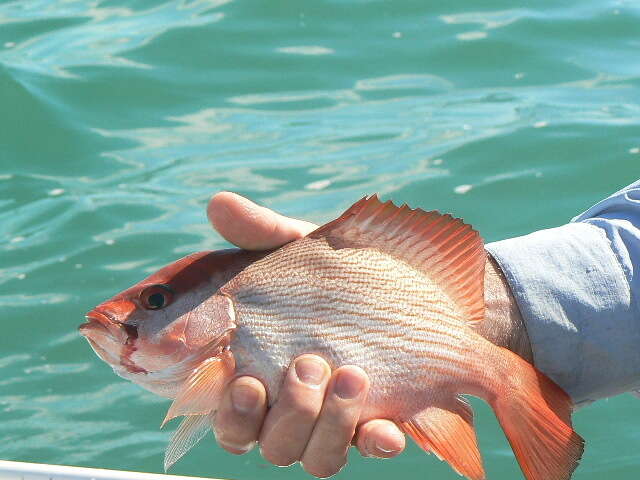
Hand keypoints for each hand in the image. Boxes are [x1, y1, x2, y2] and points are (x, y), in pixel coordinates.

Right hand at [207, 192, 405, 476]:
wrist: (415, 285)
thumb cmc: (343, 271)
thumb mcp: (304, 249)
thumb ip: (262, 234)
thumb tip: (216, 202)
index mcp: (263, 372)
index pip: (230, 414)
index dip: (231, 411)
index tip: (245, 381)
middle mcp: (292, 407)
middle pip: (270, 443)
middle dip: (288, 412)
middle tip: (308, 365)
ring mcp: (335, 421)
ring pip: (314, 456)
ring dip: (330, 423)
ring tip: (352, 375)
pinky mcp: (377, 424)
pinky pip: (368, 449)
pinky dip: (375, 442)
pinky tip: (387, 428)